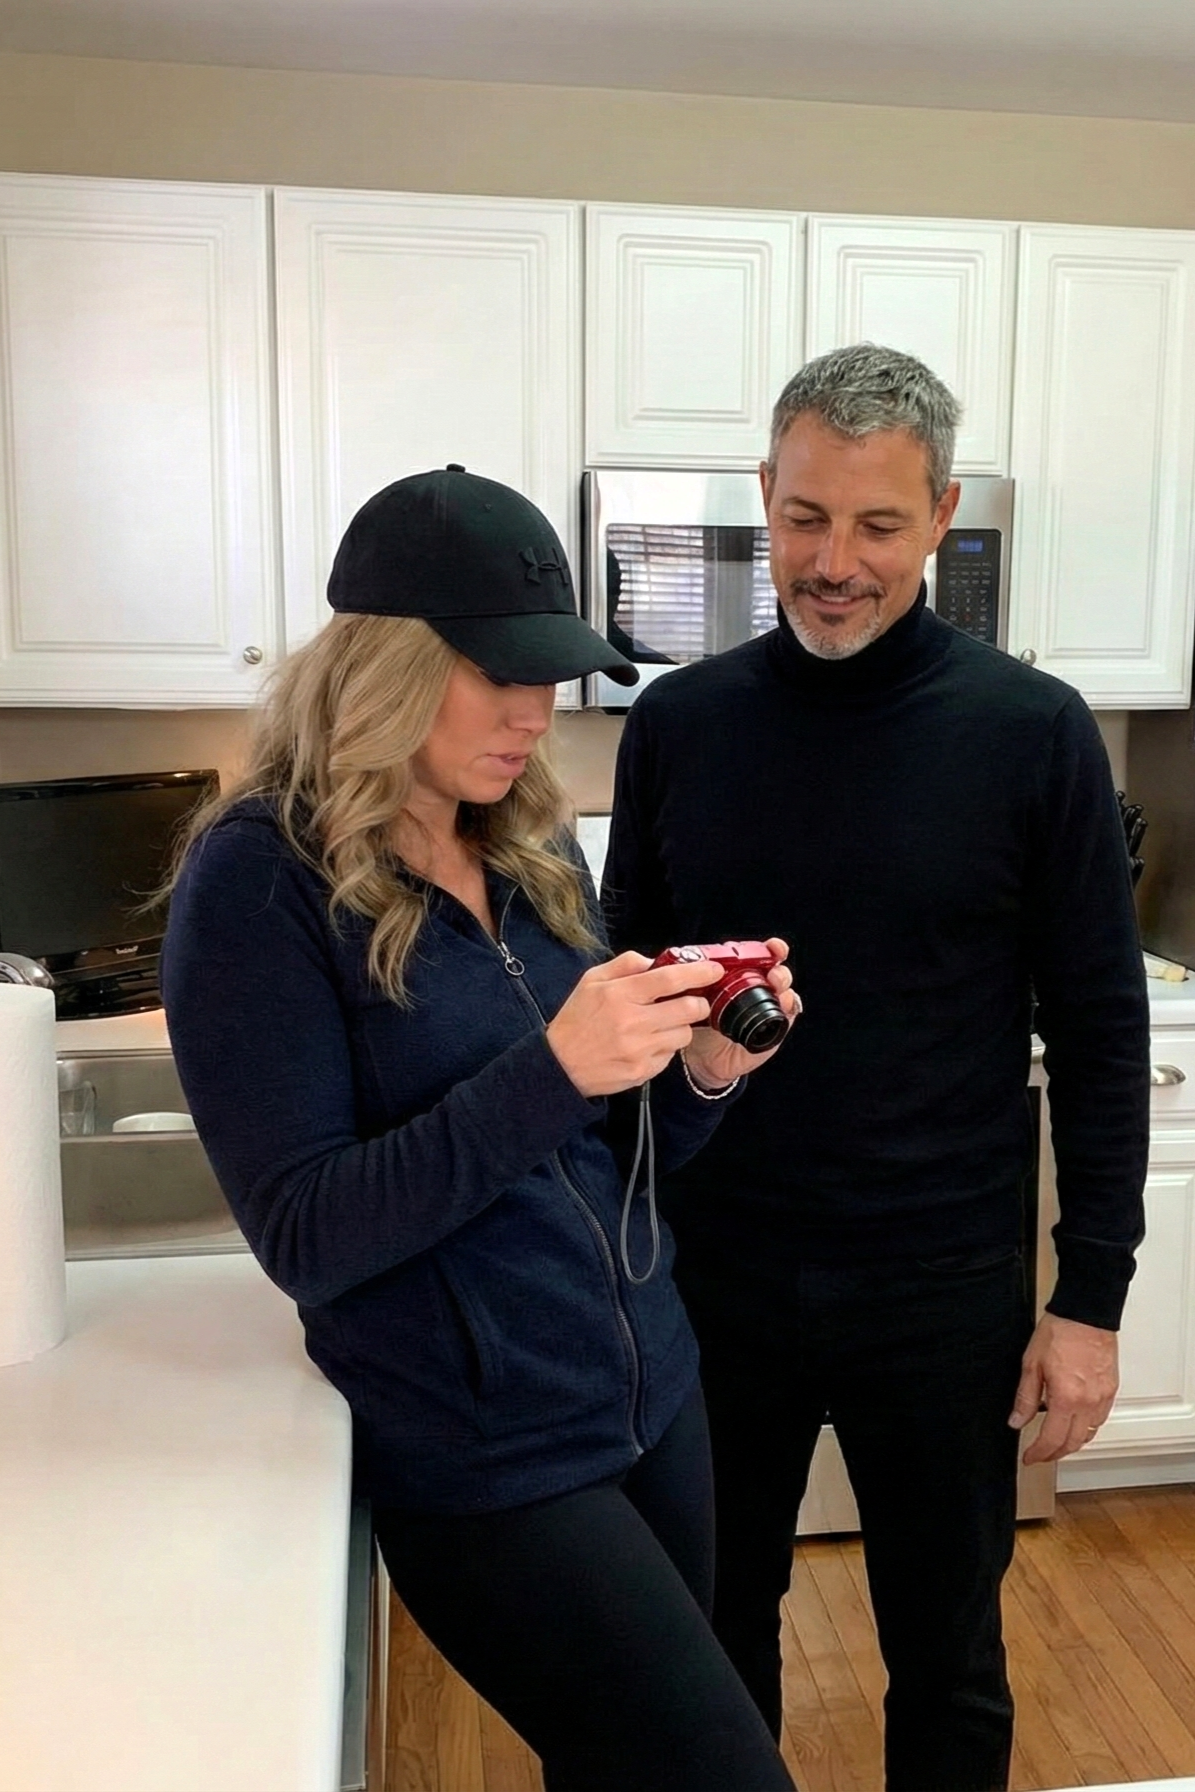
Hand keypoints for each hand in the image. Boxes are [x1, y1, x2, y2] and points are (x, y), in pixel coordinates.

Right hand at [546, 951, 724, 1097]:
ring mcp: (639, 1049)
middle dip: (698, 1002)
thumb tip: (655, 960)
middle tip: (693, 1000)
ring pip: (684, 1034)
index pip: (670, 979)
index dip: (698, 972)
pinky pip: (670, 1055)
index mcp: (620, 994)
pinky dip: (666, 1047)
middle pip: (688, 1009)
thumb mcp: (592, 981)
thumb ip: (625, 964)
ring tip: (662, 1025)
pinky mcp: (643, 1071)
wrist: (560, 1065)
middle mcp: (632, 1022)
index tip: (714, 970)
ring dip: (681, 1026)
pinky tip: (648, 1044)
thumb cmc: (577, 1020)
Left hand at [682, 939, 800, 1088]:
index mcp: (740, 977)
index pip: (760, 957)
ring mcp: (766, 1010)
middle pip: (777, 971)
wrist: (702, 1060)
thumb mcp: (690, 998)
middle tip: (772, 969)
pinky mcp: (771, 1031)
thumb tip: (649, 961)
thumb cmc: (697, 1024)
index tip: (771, 946)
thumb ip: (678, 980)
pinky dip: (788, 1008)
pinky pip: (786, 1017)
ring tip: (776, 985)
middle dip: (779, 967)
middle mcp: (756, 990)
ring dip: (784, 985)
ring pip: (785, 991)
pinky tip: (783, 1004)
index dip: (769, 949)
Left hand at [1008, 1313, 1118, 1463]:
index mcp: (1066, 1397)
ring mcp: (1103, 1398)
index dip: (1038, 1453)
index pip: (1052, 1439)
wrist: (1085, 1313)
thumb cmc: (1060, 1332)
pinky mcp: (1111, 1390)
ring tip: (1056, 1443)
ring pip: (1089, 1434)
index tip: (1029, 1457)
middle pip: (1073, 1443)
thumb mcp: (1031, 1364)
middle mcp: (1088, 1402)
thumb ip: (1025, 1398)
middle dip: (1055, 1454)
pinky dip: (1086, 1428)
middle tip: (1040, 1454)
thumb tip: (1016, 1421)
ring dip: (1072, 1443)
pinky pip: (1100, 1419)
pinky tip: (1075, 1423)